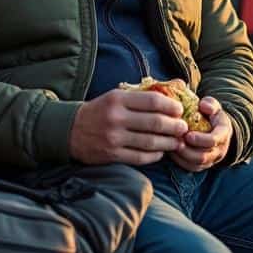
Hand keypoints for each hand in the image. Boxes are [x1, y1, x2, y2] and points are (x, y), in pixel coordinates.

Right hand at [69, 87, 189, 164]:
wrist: (69, 130)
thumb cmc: (99, 111)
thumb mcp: (115, 97)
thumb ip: (139, 97)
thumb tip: (171, 95)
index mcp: (118, 99)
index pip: (153, 101)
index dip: (171, 106)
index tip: (180, 110)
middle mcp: (116, 118)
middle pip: (155, 123)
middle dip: (175, 126)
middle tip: (183, 127)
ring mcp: (113, 138)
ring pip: (150, 142)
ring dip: (169, 143)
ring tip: (178, 142)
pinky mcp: (111, 155)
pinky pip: (140, 157)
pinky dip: (155, 155)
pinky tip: (161, 152)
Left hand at [170, 97, 232, 171]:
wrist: (215, 128)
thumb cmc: (212, 115)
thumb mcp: (214, 106)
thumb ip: (210, 104)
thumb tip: (203, 106)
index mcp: (223, 134)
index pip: (213, 140)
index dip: (200, 139)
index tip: (187, 134)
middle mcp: (220, 149)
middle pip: (203, 157)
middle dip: (187, 151)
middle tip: (174, 142)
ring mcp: (211, 159)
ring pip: (195, 164)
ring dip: (181, 156)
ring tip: (170, 146)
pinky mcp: (202, 165)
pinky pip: (190, 167)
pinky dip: (179, 161)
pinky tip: (171, 152)